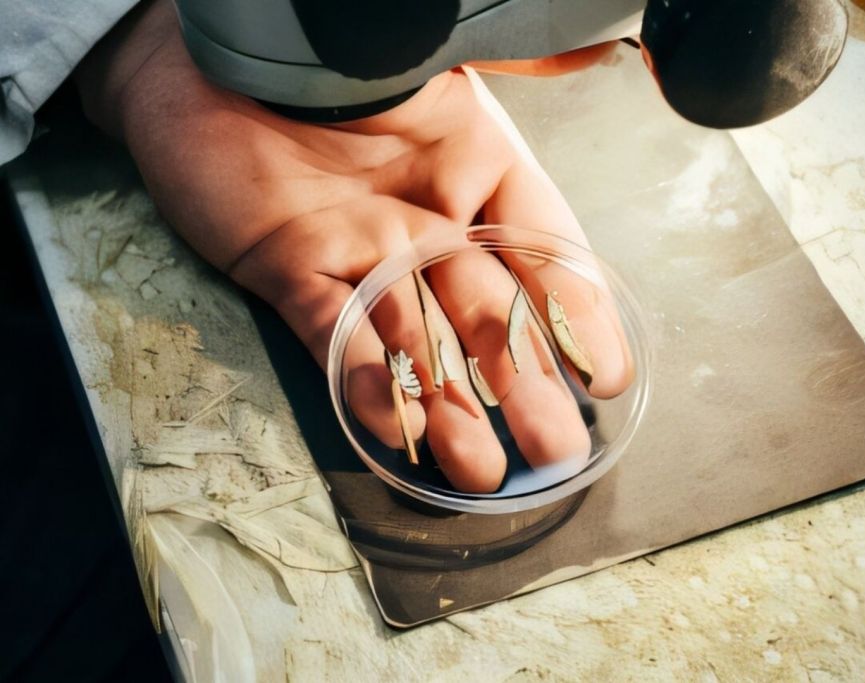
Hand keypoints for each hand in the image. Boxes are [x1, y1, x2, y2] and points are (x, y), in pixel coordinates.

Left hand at [77, 1, 632, 492]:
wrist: (217, 45)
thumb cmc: (338, 43)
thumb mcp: (440, 57)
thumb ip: (517, 59)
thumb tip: (598, 46)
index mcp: (476, 169)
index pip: (543, 249)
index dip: (577, 315)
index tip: (606, 376)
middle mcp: (427, 223)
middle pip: (486, 315)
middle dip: (521, 385)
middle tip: (553, 446)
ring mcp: (362, 253)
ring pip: (415, 340)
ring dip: (447, 406)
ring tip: (479, 464)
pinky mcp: (292, 268)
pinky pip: (332, 331)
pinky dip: (361, 379)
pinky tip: (395, 426)